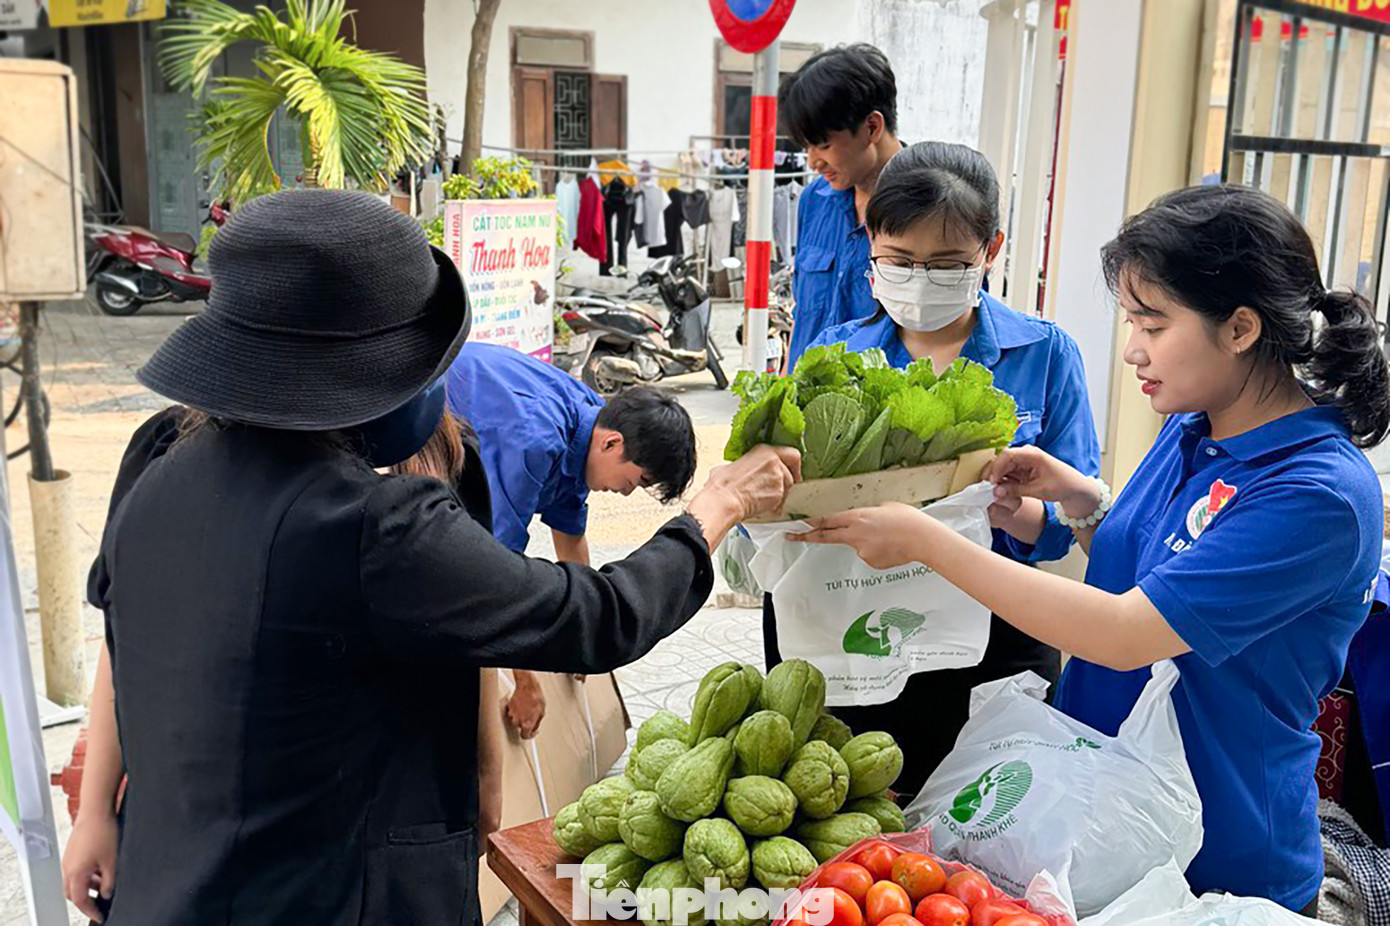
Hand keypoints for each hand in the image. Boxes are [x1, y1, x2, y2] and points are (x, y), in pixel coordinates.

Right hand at [63, 812, 116, 921]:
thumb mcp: (111, 861)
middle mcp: (68, 867)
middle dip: (86, 900)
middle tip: (99, 905)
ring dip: (88, 886)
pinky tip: (102, 869)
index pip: (80, 900)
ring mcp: (69, 858)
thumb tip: (107, 894)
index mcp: (75, 873)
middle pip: (73, 893)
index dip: (90, 911)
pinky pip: (77, 869)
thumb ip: (109, 881)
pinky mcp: (73, 850)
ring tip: (106, 884)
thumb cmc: (103, 831)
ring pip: (75, 881)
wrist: (96, 809)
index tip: (99, 916)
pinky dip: (88, 874)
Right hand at [505, 672, 545, 738]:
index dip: (530, 735)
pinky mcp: (509, 708)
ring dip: (521, 717)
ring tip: (527, 709)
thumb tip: (535, 727)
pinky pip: (513, 712)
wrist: (528, 687)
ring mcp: (512, 714)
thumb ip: (537, 723)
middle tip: (531, 717)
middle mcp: (517, 721)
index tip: (533, 732)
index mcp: (526, 724)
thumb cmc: (536, 698)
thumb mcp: (542, 713)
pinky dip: (517, 711)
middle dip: (526, 723)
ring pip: (516, 720)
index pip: (525, 736)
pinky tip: (523, 705)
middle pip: (520, 727)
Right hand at [702, 444, 801, 520]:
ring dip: (779, 496)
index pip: (791, 454)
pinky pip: (782, 502)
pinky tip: (761, 507)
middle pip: (790, 473)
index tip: (793, 472)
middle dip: (785, 483)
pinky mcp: (779, 493)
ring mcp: (778, 477)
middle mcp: (774, 461)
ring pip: (787, 488)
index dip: (794, 466)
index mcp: (763, 451)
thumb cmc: (723, 485)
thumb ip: (741, 465)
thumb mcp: (730, 465)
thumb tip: (734, 470)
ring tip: (763, 500)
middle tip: (779, 489)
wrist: (724, 500)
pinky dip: (774, 507)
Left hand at [791, 502, 936, 569]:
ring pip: (856, 545)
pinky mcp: (870, 562)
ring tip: (888, 536)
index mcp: (857, 517)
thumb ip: (867, 514)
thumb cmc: (906, 518)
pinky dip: (876, 550)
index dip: (810, 523)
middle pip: (826, 536)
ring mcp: (861, 551)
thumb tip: (862, 520)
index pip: (827, 520)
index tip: (796, 524)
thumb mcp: (883, 507)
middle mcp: (855, 534)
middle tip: (791, 536)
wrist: (922, 539)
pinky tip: (890, 546)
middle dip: (808, 536)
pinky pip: (869, 554)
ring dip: (866, 541)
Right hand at [984, 446, 1096, 513]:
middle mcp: (1026, 455)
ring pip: (1003, 468)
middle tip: (989, 489)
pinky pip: (1008, 474)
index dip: (996, 468)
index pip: (1007, 455)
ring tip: (996, 493)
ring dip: (998, 480)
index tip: (992, 483)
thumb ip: (1015, 490)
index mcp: (1032, 454)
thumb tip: (995, 492)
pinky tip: (1003, 491)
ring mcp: (1024, 462)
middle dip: (994, 474)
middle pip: (1002, 460)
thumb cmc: (1063, 485)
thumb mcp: (1038, 490)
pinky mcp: (1023, 470)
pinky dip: (1004, 482)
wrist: (1075, 489)